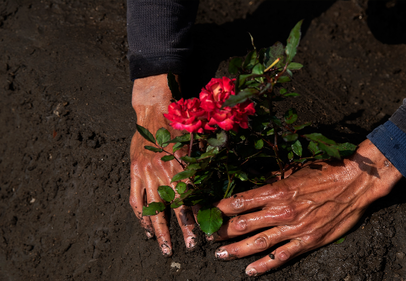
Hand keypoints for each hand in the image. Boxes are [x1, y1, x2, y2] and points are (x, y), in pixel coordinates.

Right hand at [129, 74, 196, 255]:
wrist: (154, 110)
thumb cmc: (179, 126)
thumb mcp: (195, 142)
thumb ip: (201, 164)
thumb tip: (214, 184)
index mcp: (183, 165)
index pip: (194, 196)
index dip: (201, 215)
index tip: (209, 231)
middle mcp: (165, 171)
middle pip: (176, 207)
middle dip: (184, 229)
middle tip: (192, 247)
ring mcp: (147, 173)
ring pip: (154, 208)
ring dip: (160, 230)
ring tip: (166, 248)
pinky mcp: (134, 172)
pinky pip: (135, 200)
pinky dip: (140, 217)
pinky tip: (146, 230)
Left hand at [213, 139, 402, 275]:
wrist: (354, 184)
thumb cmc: (324, 173)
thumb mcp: (294, 171)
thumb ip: (272, 181)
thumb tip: (252, 185)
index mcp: (276, 190)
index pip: (239, 201)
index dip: (220, 208)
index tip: (207, 212)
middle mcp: (281, 211)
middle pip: (243, 224)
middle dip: (222, 231)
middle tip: (207, 237)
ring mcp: (294, 229)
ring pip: (258, 243)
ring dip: (236, 250)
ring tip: (221, 254)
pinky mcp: (307, 242)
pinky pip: (282, 256)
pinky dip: (265, 265)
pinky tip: (250, 271)